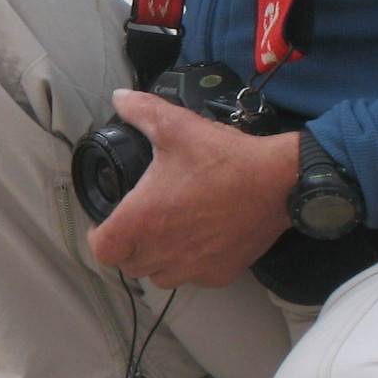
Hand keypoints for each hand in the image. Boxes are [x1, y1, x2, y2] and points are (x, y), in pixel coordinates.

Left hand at [85, 91, 299, 290]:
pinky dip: (191, 265)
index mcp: (143, 219)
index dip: (99, 237)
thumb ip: (143, 112)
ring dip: (157, 259)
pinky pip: (193, 278)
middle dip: (129, 247)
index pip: (102, 249)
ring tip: (168, 234)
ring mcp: (192, 267)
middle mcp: (163, 250)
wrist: (278, 183)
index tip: (106, 225)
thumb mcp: (177, 127)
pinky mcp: (219, 273)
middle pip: (129, 265)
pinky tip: (200, 240)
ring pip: (159, 277)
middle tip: (140, 223)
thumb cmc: (226, 160)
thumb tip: (121, 99)